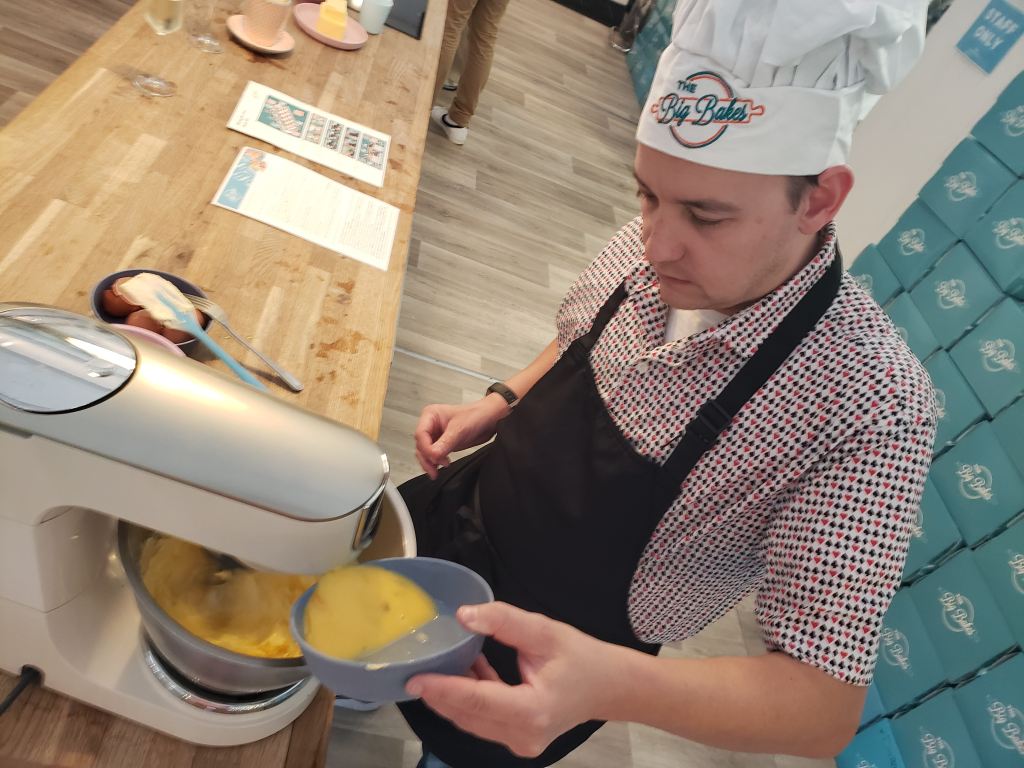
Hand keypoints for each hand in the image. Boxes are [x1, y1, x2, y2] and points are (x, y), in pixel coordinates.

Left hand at [406, 602, 624, 757]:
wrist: (610, 686)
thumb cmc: (581, 657)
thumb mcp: (544, 632)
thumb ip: (504, 622)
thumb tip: (464, 615)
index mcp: (532, 711)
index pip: (477, 700)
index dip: (443, 688)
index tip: (414, 678)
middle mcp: (523, 735)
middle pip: (468, 715)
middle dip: (439, 692)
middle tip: (413, 668)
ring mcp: (521, 742)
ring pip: (472, 720)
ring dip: (452, 695)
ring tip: (434, 665)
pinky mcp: (518, 738)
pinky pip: (484, 720)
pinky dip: (470, 698)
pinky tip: (464, 668)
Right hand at [414, 397, 507, 478]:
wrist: (490, 419)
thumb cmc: (476, 415)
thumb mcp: (459, 429)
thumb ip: (445, 443)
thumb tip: (433, 455)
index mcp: (431, 415)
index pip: (421, 434)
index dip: (426, 448)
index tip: (435, 457)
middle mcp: (431, 424)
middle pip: (420, 445)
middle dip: (427, 457)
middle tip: (436, 466)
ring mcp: (436, 434)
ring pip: (425, 452)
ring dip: (429, 462)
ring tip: (437, 471)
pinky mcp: (443, 443)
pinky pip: (433, 455)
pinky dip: (435, 463)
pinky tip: (440, 467)